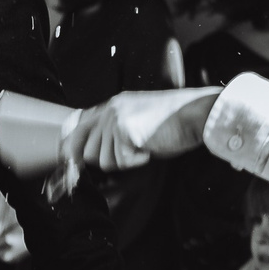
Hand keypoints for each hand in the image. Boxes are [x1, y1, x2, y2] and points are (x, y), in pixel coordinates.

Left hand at [65, 88, 219, 170]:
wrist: (196, 114)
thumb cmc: (173, 123)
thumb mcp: (137, 123)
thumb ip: (114, 133)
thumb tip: (91, 156)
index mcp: (111, 106)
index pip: (77, 129)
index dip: (72, 150)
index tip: (73, 163)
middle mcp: (109, 110)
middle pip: (87, 151)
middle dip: (107, 160)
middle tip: (130, 152)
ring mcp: (115, 118)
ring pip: (102, 160)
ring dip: (123, 161)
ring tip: (142, 146)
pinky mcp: (124, 129)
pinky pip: (120, 161)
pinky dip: (136, 161)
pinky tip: (149, 148)